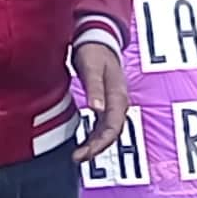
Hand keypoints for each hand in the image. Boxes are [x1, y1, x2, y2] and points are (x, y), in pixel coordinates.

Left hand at [72, 43, 129, 162]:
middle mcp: (119, 103)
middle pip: (111, 133)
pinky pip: (102, 125)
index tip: (84, 154)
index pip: (113, 128)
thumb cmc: (94, 51)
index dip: (100, 144)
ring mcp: (113, 104)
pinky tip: (83, 143)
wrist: (99, 38)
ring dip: (95, 145)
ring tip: (78, 156)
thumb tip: (97, 110)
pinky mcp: (106, 103)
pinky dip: (94, 136)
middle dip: (96, 148)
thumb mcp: (92, 67)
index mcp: (118, 96)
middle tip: (77, 158)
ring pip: (107, 131)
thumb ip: (94, 88)